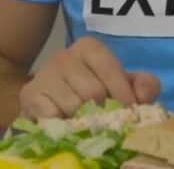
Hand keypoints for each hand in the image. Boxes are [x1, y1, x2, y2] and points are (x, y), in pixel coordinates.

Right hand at [19, 36, 160, 117]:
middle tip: (106, 120)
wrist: (51, 98)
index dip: (123, 94)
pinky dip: (63, 124)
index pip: (110, 69)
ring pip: (74, 106)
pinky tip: (66, 122)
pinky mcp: (29, 96)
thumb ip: (144, 85)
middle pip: (93, 91)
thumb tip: (143, 96)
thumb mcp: (123, 84)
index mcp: (89, 47)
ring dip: (84, 120)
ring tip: (86, 121)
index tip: (130, 112)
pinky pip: (53, 116)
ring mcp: (45, 75)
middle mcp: (64, 56)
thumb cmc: (93, 89)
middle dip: (104, 110)